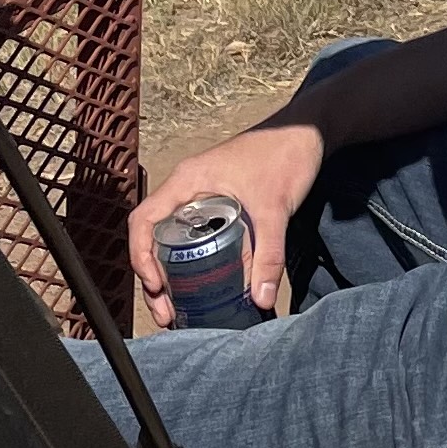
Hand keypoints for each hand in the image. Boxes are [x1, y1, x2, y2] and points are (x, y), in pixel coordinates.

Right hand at [130, 121, 324, 325]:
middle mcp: (186, 190)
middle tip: (166, 314)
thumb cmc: (283, 156)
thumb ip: (269, 254)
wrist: (306, 133)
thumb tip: (261, 299)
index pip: (143, 220)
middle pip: (153, 237)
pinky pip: (191, 236)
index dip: (140, 255)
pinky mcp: (217, 205)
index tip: (156, 286)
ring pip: (170, 239)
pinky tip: (200, 286)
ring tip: (177, 311)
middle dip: (153, 278)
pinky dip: (189, 262)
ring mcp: (200, 197)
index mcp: (187, 182)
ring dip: (169, 274)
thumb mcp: (274, 209)